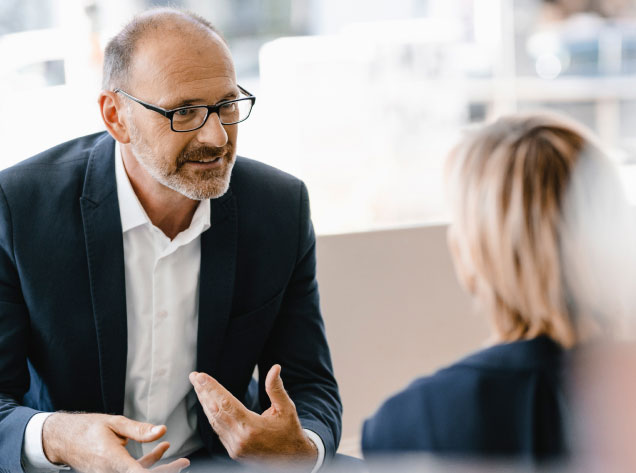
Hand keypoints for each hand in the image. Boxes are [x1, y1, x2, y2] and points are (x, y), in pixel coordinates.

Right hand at [42, 412, 189, 472]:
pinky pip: (131, 472)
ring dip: (159, 468)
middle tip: (185, 464)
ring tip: (182, 460)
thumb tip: (163, 431)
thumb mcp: (115, 423)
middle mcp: (110, 472)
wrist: (62, 439)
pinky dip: (147, 463)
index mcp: (112, 459)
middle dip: (165, 472)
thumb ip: (139, 430)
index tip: (176, 467)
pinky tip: (162, 449)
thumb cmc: (87, 428)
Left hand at [189, 365, 317, 468]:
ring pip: (214, 421)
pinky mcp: (234, 452)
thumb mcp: (286, 409)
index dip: (212, 388)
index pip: (226, 403)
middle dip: (203, 392)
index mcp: (251, 427)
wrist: (294, 460)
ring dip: (204, 403)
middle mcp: (240, 439)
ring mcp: (235, 448)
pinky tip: (208, 405)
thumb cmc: (290, 432)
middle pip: (215, 411)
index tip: (201, 376)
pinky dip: (212, 416)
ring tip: (198, 387)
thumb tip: (275, 368)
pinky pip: (218, 431)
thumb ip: (276, 388)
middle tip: (194, 377)